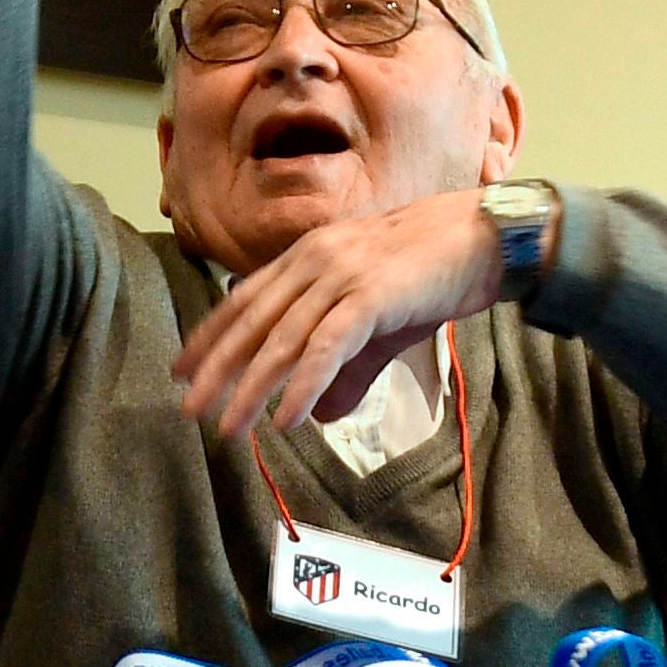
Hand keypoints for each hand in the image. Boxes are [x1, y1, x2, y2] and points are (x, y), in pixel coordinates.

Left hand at [172, 190, 498, 441]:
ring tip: (230, 428)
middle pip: (252, 323)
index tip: (181, 370)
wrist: (485, 239)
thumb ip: (346, 367)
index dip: (210, 336)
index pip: (244, 299)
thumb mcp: (376, 321)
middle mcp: (314, 260)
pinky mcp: (371, 295)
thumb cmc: (431, 274)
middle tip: (189, 409)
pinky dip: (302, 385)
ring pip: (283, 340)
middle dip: (216, 370)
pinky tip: (285, 418)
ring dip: (251, 389)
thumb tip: (322, 416)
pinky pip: (326, 347)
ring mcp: (341, 275)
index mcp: (308, 255)